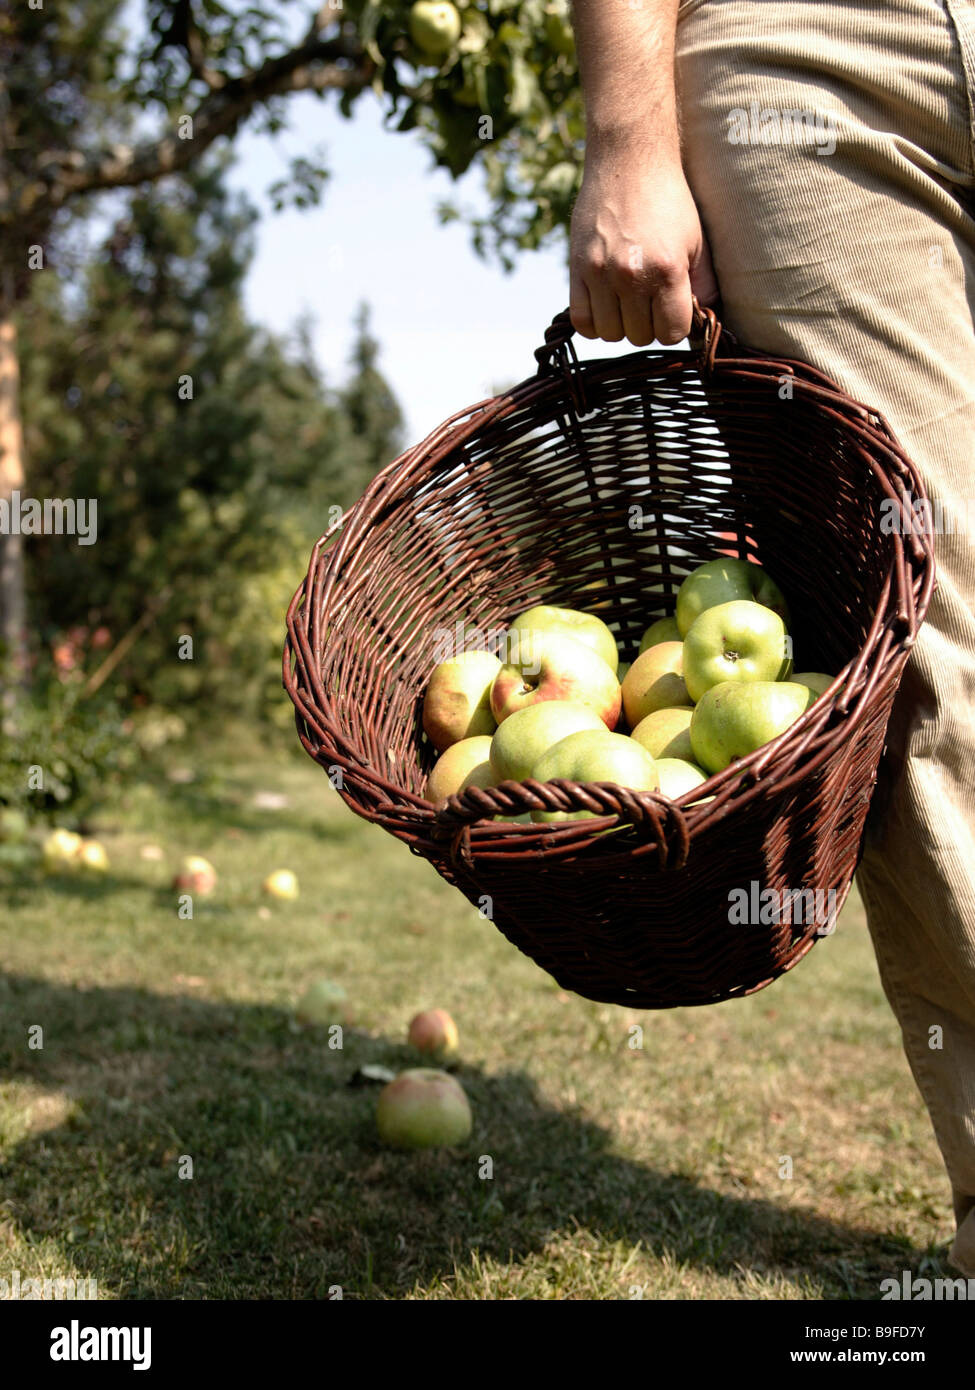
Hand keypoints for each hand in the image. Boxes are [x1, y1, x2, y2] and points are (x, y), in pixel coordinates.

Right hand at [569, 158, 718, 346]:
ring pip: (611, 334)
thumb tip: (706, 324)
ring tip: (627, 301)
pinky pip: (582, 321)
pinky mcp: (577, 269)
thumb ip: (704, 286)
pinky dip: (594, 323)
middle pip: (640, 336)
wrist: (628, 162)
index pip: (671, 333)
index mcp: (667, 270)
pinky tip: (605, 306)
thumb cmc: (669, 201)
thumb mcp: (697, 242)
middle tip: (649, 301)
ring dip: (621, 325)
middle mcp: (631, 275)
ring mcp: (600, 273)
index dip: (674, 326)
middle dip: (648, 324)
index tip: (671, 310)